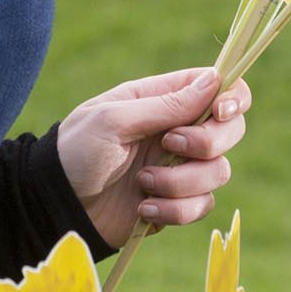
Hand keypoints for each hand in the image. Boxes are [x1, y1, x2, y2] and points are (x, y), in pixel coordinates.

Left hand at [54, 66, 252, 246]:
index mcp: (164, 99)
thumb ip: (165, 104)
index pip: (219, 87)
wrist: (57, 204)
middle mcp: (179, 130)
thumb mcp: (114, 119)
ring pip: (218, 172)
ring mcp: (180, 168)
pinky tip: (142, 209)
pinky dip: (175, 210)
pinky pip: (202, 206)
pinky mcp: (176, 202)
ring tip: (142, 182)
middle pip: (231, 130)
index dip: (233, 98)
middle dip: (207, 143)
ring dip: (181, 182)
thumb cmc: (76, 151)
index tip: (220, 111)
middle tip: (170, 145)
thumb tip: (214, 81)